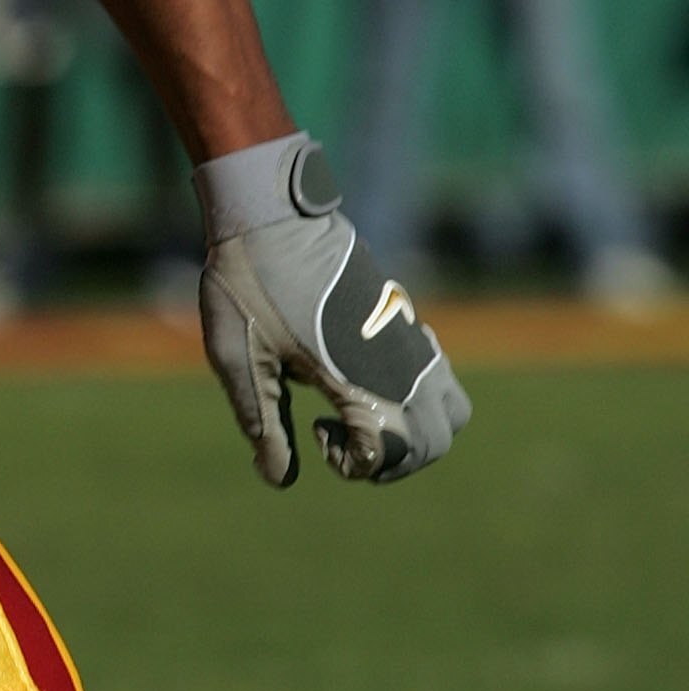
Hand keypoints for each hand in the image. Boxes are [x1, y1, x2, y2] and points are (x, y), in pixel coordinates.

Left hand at [195, 133, 471, 486]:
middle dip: (396, 459)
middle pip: (438, 439)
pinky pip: (440, 374)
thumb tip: (279, 479)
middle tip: (342, 441)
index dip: (354, 464)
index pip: (391, 451)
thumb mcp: (239, 360)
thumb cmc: (246, 283)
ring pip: (452, 407)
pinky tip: (363, 380)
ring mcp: (409, 336)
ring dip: (416, 430)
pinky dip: (419, 398)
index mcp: (358, 374)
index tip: (315, 432)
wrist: (268, 211)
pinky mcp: (405, 319)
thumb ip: (263, 422)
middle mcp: (399, 358)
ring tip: (362, 418)